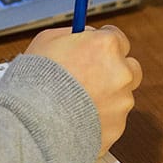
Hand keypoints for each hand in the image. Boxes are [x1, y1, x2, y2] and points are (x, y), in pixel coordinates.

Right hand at [24, 24, 141, 155]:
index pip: (119, 39)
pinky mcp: (117, 127)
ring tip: (76, 103)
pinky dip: (99, 120)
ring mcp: (122, 102)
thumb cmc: (35, 80)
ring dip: (106, 97)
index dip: (104, 45)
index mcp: (107, 46)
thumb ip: (73, 36)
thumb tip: (83, 35)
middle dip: (114, 71)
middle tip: (91, 77)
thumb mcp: (47, 41)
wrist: (32, 122)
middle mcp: (121, 72)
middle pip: (130, 68)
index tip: (97, 51)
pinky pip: (112, 120)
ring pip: (121, 97)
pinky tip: (76, 119)